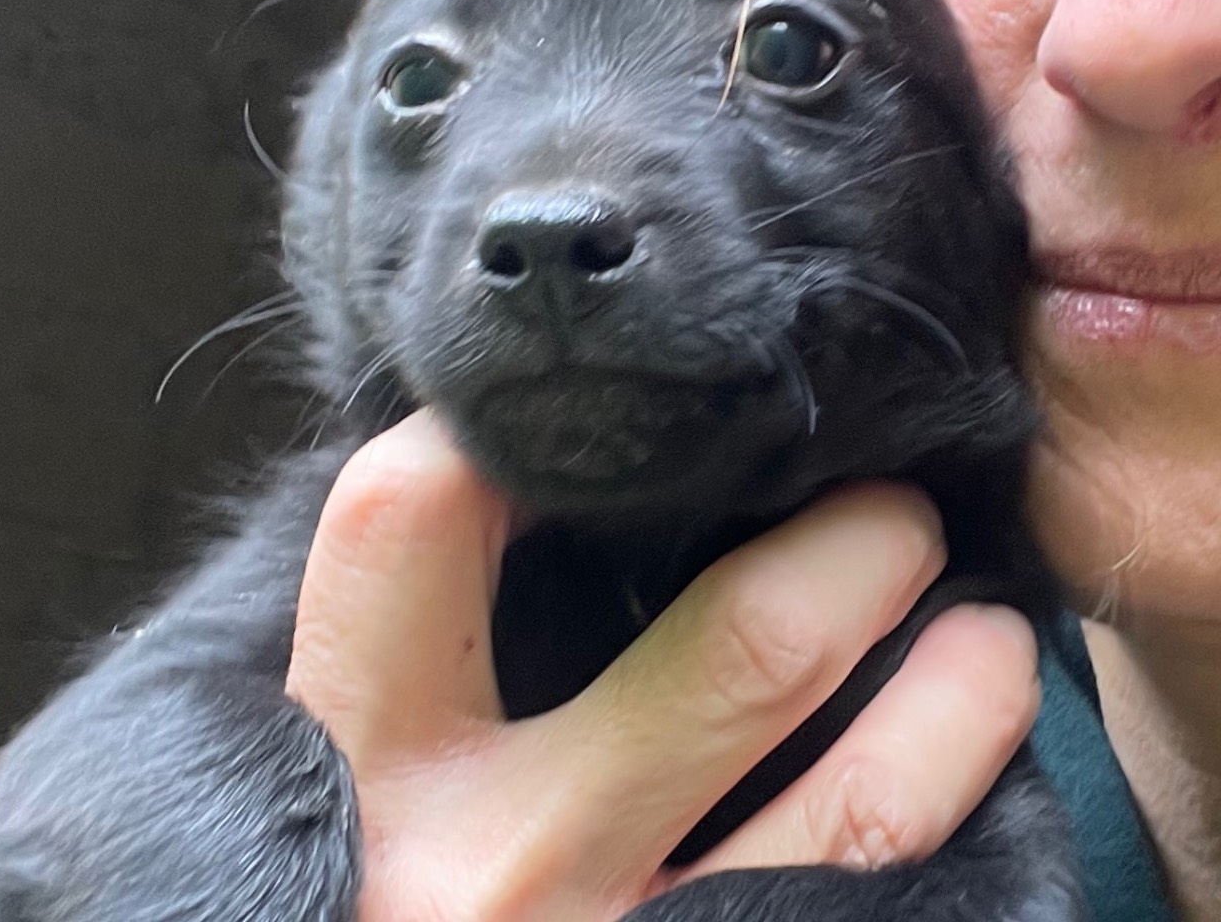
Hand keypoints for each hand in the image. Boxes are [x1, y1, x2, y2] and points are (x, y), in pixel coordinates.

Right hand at [286, 412, 1039, 920]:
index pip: (413, 518)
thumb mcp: (319, 789)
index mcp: (362, 774)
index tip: (591, 425)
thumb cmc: (345, 900)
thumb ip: (391, 662)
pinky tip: (957, 752)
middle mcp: (497, 865)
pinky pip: (864, 903)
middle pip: (740, 648)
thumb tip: (520, 496)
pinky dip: (942, 803)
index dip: (501, 429)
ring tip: (979, 624)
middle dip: (851, 546)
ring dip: (956, 686)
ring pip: (861, 801)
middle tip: (886, 509)